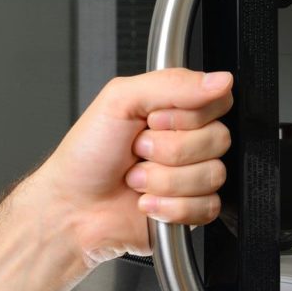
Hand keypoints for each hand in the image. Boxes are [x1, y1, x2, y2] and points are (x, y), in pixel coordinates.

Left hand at [24, 68, 232, 267]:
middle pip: (218, 139)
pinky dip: (170, 207)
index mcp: (176, 109)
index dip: (186, 115)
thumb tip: (220, 81)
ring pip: (212, 174)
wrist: (71, 208)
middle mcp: (189, 141)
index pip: (218, 101)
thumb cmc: (86, 155)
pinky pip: (207, 206)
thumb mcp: (120, 99)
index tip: (152, 120)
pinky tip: (147, 202)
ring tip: (136, 179)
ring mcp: (192, 176)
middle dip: (169, 150)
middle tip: (138, 151)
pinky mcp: (192, 210)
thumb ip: (173, 83)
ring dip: (164, 181)